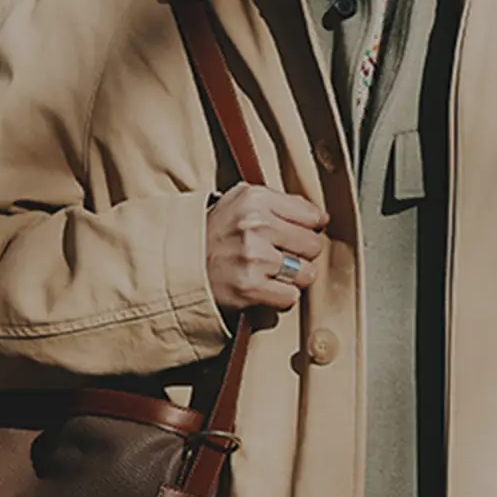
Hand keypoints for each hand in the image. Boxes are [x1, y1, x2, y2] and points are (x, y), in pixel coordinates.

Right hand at [205, 182, 327, 314]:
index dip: (308, 228)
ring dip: (294, 277)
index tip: (296, 235)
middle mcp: (256, 225)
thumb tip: (320, 216)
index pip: (312, 216)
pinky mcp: (250, 288)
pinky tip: (265, 288)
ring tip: (273, 273)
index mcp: (256, 199)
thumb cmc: (212, 232)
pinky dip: (281, 297)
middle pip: (313, 245)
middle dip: (301, 254)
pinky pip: (290, 296)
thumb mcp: (240, 201)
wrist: (175, 264)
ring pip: (306, 273)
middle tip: (280, 255)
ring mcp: (254, 258)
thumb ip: (280, 202)